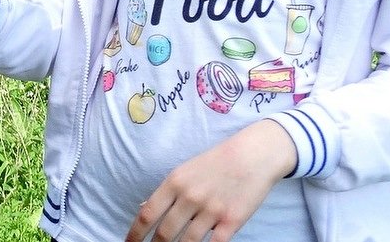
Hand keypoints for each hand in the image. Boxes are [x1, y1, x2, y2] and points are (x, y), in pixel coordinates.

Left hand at [125, 120, 296, 241]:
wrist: (253, 155)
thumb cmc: (216, 162)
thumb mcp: (185, 170)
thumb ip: (167, 192)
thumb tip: (143, 209)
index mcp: (175, 182)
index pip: (148, 213)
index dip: (136, 233)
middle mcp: (190, 197)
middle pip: (164, 232)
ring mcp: (211, 210)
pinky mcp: (232, 221)